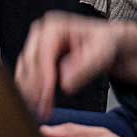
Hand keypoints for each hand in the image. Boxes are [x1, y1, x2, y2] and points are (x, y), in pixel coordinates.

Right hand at [14, 12, 136, 118]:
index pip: (42, 53)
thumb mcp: (102, 52)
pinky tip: (41, 106)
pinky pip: (30, 78)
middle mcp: (42, 35)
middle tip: (42, 107)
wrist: (110, 44)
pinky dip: (33, 93)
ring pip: (25, 72)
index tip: (47, 94)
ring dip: (31, 93)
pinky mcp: (39, 61)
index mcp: (55, 27)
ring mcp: (38, 47)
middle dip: (34, 87)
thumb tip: (64, 81)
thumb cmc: (107, 42)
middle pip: (29, 63)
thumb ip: (84, 66)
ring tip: (41, 110)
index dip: (43, 75)